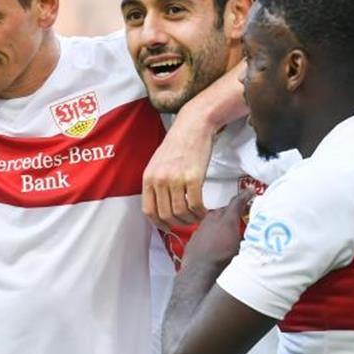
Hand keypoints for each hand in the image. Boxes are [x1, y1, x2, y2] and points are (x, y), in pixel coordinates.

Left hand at [142, 109, 215, 228]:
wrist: (193, 126)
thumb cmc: (178, 144)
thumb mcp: (158, 163)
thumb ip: (157, 182)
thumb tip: (160, 205)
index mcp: (148, 177)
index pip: (149, 210)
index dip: (159, 223)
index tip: (169, 227)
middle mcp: (159, 179)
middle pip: (165, 215)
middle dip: (178, 224)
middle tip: (187, 222)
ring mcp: (175, 179)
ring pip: (181, 212)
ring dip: (191, 219)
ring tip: (198, 216)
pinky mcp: (193, 177)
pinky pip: (195, 205)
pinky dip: (201, 212)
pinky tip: (205, 210)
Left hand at [181, 190, 253, 269]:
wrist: (199, 271)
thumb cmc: (222, 260)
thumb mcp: (242, 248)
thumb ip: (249, 238)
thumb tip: (257, 236)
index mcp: (227, 219)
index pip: (237, 202)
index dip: (245, 195)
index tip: (250, 191)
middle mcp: (213, 219)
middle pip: (225, 210)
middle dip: (234, 211)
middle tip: (242, 215)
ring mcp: (202, 227)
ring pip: (214, 219)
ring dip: (222, 221)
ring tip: (229, 230)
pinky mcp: (195, 236)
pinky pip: (206, 229)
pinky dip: (212, 231)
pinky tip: (216, 241)